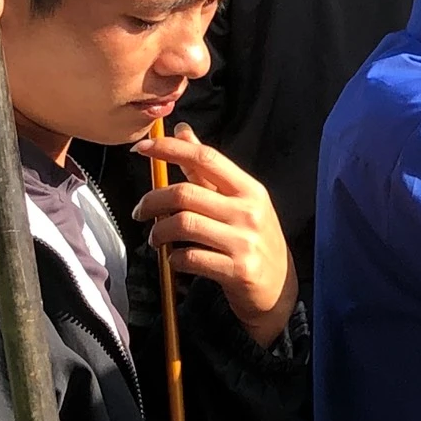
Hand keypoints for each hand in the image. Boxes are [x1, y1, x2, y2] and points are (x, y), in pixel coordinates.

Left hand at [133, 123, 296, 344]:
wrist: (279, 289)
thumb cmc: (253, 240)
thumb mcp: (239, 202)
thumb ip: (207, 169)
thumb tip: (182, 132)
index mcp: (249, 189)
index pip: (205, 158)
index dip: (169, 149)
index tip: (141, 148)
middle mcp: (249, 211)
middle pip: (185, 193)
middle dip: (152, 200)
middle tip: (141, 211)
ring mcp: (244, 241)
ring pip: (183, 224)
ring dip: (159, 232)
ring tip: (156, 238)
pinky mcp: (237, 269)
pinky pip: (190, 258)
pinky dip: (174, 258)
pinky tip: (175, 259)